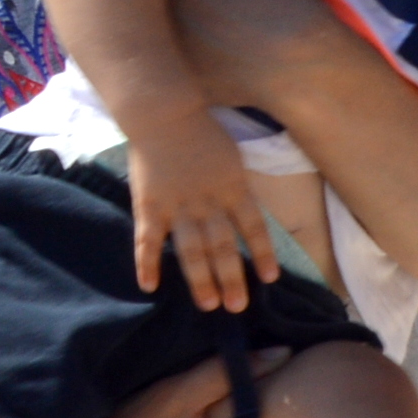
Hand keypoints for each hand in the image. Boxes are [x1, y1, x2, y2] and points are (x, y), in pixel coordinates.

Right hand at [126, 106, 277, 310]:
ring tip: (208, 304)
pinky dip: (147, 263)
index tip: (270, 278)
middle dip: (231, 278)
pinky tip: (149, 286)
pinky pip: (147, 240)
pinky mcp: (149, 205)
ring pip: (191, 250)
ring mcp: (177, 206)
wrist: (162, 111)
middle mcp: (208, 202)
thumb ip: (237, 186)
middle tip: (237, 306)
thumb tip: (245, 213)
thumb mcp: (231, 156)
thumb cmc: (201, 129)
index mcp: (233, 187)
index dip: (263, 252)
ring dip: (200, 279)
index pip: (253, 226)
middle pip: (222, 246)